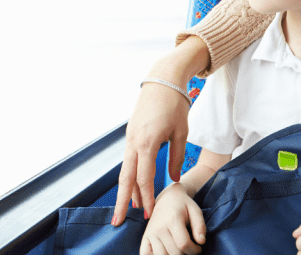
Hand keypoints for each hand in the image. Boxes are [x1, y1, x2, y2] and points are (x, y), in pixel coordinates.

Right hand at [113, 82, 189, 223]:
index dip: (147, 196)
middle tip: (118, 222)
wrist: (163, 79)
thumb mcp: (182, 131)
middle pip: (126, 178)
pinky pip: (128, 160)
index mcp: (148, 141)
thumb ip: (177, 157)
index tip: (151, 212)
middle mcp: (134, 141)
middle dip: (123, 201)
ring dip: (127, 190)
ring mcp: (130, 138)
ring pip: (125, 170)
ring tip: (128, 209)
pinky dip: (130, 175)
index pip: (144, 176)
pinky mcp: (131, 135)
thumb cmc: (176, 104)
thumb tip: (173, 179)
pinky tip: (134, 187)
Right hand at [140, 183, 206, 254]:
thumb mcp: (196, 210)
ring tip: (180, 250)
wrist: (167, 198)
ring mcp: (150, 234)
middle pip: (174, 253)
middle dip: (186, 254)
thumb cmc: (183, 205)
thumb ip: (200, 226)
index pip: (183, 244)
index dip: (194, 250)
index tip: (198, 247)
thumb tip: (201, 242)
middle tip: (190, 248)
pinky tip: (166, 252)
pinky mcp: (145, 238)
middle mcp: (159, 228)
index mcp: (172, 220)